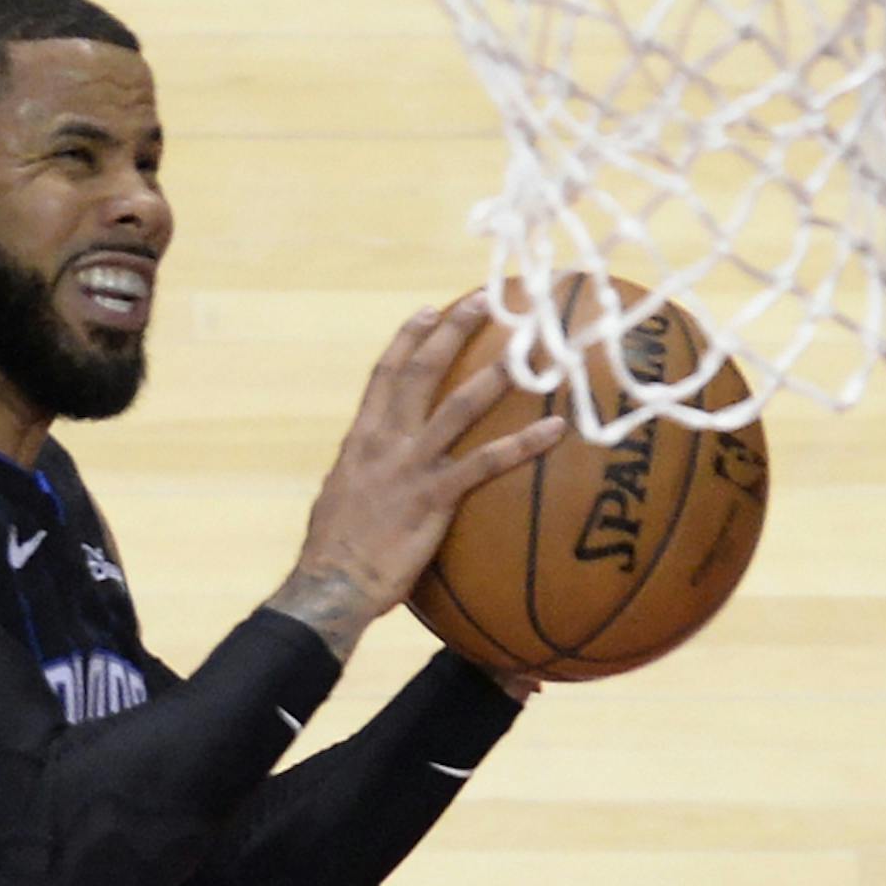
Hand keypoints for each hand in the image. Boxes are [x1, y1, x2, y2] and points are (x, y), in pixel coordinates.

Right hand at [273, 296, 565, 662]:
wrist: (330, 585)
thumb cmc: (333, 553)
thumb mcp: (339, 500)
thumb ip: (361, 476)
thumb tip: (369, 471)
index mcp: (361, 440)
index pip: (385, 377)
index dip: (408, 340)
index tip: (429, 311)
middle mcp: (385, 442)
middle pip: (421, 373)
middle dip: (452, 332)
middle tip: (485, 299)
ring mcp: (411, 467)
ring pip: (459, 406)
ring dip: (495, 372)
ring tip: (528, 348)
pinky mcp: (434, 498)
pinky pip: (486, 464)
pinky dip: (523, 444)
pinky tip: (555, 428)